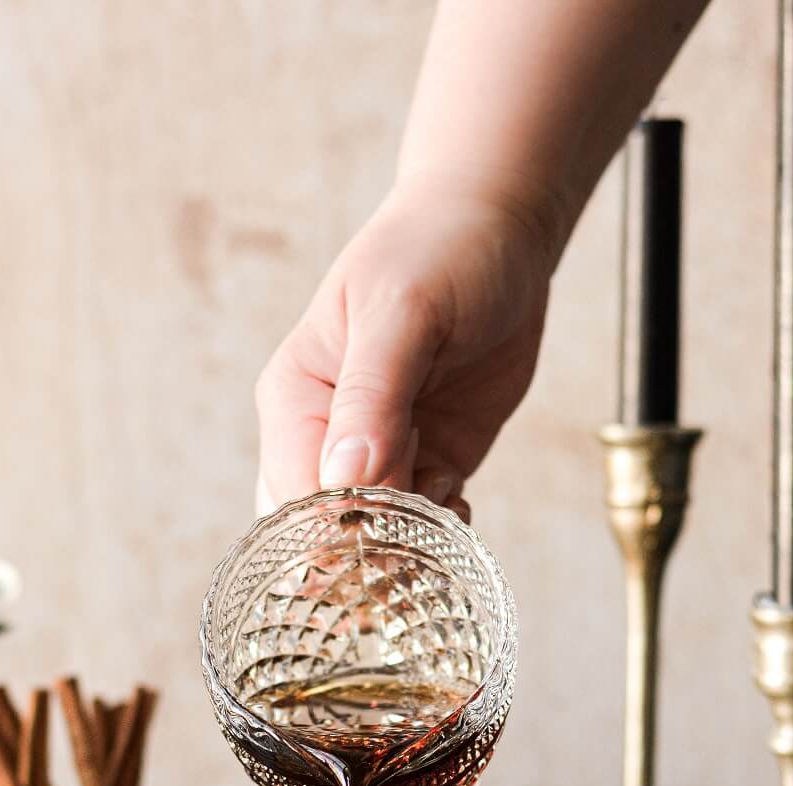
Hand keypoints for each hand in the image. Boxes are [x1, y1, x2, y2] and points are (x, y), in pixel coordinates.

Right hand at [255, 177, 557, 516]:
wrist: (499, 226)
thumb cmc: (437, 249)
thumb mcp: (402, 311)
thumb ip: (372, 396)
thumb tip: (345, 480)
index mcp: (294, 399)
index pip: (296, 494)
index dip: (337, 529)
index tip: (386, 531)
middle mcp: (324, 437)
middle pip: (323, 531)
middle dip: (367, 551)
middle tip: (419, 535)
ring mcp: (377, 456)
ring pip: (374, 538)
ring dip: (409, 547)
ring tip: (447, 502)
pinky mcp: (426, 463)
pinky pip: (421, 527)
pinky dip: (440, 535)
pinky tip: (461, 508)